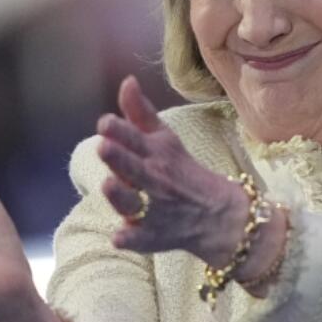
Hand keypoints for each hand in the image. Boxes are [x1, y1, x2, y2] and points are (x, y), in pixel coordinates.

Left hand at [97, 76, 246, 266]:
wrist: (217, 214)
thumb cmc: (182, 171)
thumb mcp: (165, 138)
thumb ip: (140, 113)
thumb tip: (126, 81)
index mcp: (155, 154)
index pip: (135, 139)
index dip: (119, 130)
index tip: (104, 122)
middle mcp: (153, 180)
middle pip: (132, 168)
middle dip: (119, 157)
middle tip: (103, 146)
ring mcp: (153, 210)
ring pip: (133, 204)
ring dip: (121, 195)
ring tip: (108, 185)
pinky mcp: (152, 237)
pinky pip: (140, 240)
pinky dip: (131, 239)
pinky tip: (120, 238)